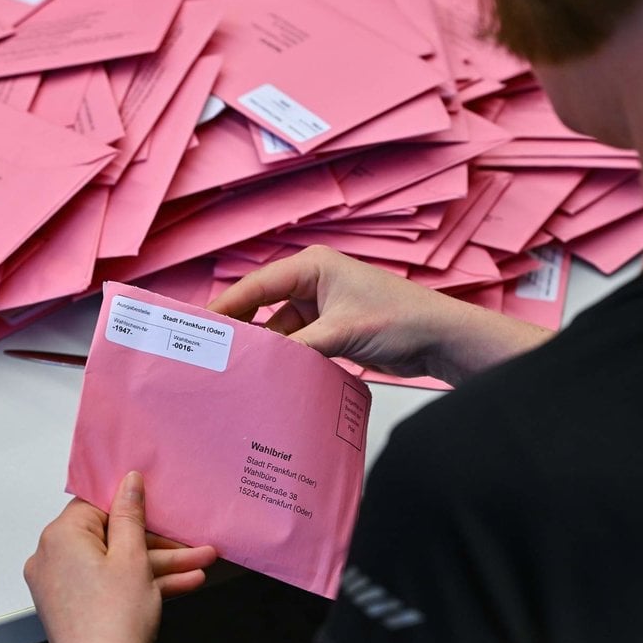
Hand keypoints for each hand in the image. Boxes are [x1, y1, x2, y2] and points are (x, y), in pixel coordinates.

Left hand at [24, 472, 216, 642]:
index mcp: (60, 537)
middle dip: (157, 542)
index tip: (154, 504)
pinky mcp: (72, 607)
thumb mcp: (133, 557)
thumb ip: (131, 514)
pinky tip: (180, 583)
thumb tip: (128, 483)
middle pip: (111, 536)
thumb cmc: (112, 623)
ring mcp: (61, 585)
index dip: (130, 505)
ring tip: (196, 565)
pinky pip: (108, 584)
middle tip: (187, 542)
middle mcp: (52, 559)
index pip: (96, 504)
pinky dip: (139, 584)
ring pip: (115, 564)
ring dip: (158, 565)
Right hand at [208, 245, 552, 385]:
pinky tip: (270, 376)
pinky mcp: (330, 330)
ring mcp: (321, 307)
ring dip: (266, 349)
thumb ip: (299, 347)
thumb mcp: (342, 332)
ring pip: (279, 329)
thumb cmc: (403, 318)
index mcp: (313, 265)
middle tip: (214, 352)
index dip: (227, 306)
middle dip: (242, 328)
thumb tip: (262, 365)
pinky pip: (297, 344)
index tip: (202, 326)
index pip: (257, 285)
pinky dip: (285, 359)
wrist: (440, 339)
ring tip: (238, 370)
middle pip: (263, 306)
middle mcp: (313, 281)